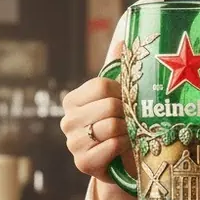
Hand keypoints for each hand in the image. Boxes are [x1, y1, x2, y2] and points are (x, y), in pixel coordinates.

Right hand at [60, 40, 137, 185]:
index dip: (122, 92)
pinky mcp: (82, 163)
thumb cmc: (118, 124)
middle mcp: (67, 121)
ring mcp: (73, 143)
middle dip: (128, 113)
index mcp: (72, 100)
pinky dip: (123, 146)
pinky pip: (111, 146)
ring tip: (128, 133)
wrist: (118, 161)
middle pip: (109, 106)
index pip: (102, 86)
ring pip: (111, 127)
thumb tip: (123, 37)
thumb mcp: (117, 95)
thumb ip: (117, 66)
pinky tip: (123, 148)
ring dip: (127, 130)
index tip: (128, 101)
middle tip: (132, 120)